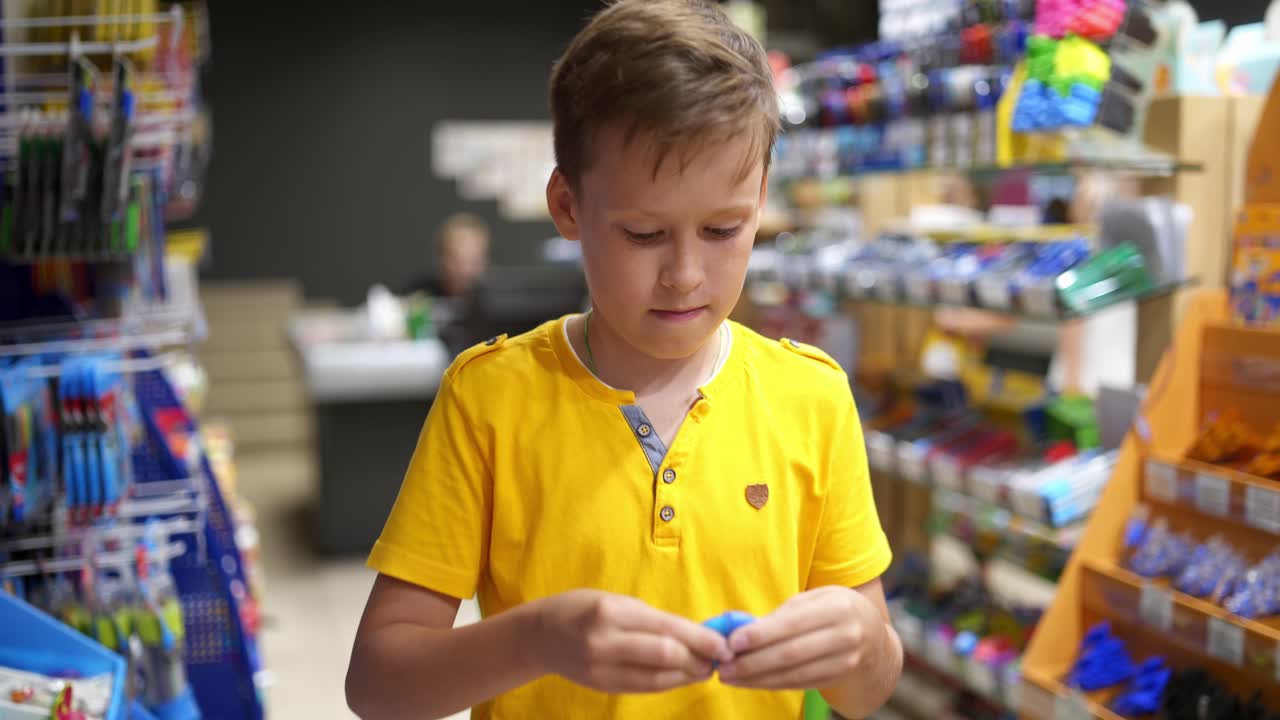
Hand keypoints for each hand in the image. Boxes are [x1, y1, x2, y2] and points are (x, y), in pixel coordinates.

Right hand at [532, 589, 731, 692]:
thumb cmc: (583, 608)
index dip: (700, 640)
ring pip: (657, 678)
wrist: (539, 636)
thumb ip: (652, 618)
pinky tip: (681, 677)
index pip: (666, 628)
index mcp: (612, 612)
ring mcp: (602, 668)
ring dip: (687, 676)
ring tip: (703, 669)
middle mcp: (605, 641)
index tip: (724, 645)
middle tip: (717, 658)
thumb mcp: (617, 600)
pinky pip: (644, 687)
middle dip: (698, 659)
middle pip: (665, 656)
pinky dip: (668, 683)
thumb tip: (695, 634)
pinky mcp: (602, 686)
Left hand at [717, 586, 887, 689]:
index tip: (731, 642)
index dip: (760, 635)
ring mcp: (845, 661)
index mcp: (837, 607)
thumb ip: (782, 614)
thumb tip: (740, 629)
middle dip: (752, 662)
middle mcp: (846, 636)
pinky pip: (799, 684)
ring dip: (757, 678)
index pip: (792, 624)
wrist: (873, 633)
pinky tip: (750, 681)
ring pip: (793, 674)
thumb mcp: (814, 599)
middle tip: (723, 666)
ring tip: (729, 676)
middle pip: (791, 654)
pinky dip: (771, 683)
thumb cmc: (832, 608)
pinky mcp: (837, 678)